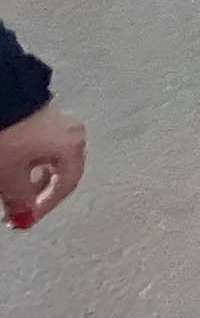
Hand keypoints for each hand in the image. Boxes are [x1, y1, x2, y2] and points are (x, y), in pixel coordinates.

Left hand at [1, 102, 85, 230]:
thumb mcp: (11, 178)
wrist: (2, 99)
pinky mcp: (41, 114)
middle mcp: (73, 132)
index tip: (28, 218)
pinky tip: (11, 166)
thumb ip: (21, 201)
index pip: (67, 184)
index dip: (46, 206)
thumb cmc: (11, 135)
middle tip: (17, 205)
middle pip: (58, 171)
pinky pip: (40, 145)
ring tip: (10, 187)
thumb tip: (25, 212)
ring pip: (48, 159)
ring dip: (30, 177)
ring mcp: (58, 120)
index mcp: (74, 146)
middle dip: (36, 192)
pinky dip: (27, 161)